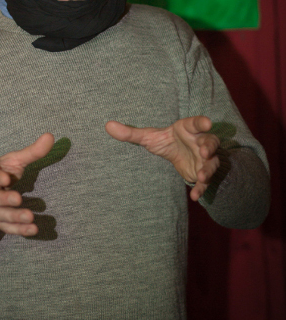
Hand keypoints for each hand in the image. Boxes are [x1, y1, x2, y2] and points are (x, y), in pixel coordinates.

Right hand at [0, 133, 53, 234]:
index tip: (6, 178)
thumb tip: (51, 136)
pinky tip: (33, 229)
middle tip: (18, 198)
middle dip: (4, 199)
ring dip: (14, 217)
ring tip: (29, 217)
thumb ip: (31, 151)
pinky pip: (7, 227)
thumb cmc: (0, 171)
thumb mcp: (12, 160)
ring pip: (0, 215)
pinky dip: (19, 230)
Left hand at [105, 116, 219, 201]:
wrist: (180, 154)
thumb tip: (107, 125)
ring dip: (208, 169)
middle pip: (210, 142)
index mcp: (188, 129)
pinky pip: (206, 182)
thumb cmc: (167, 140)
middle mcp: (200, 141)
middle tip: (204, 152)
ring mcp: (204, 158)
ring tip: (201, 176)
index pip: (197, 123)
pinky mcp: (203, 172)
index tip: (207, 123)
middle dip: (208, 147)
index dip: (202, 122)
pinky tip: (195, 197)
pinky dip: (201, 189)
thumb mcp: (149, 137)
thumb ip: (130, 133)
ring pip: (211, 162)